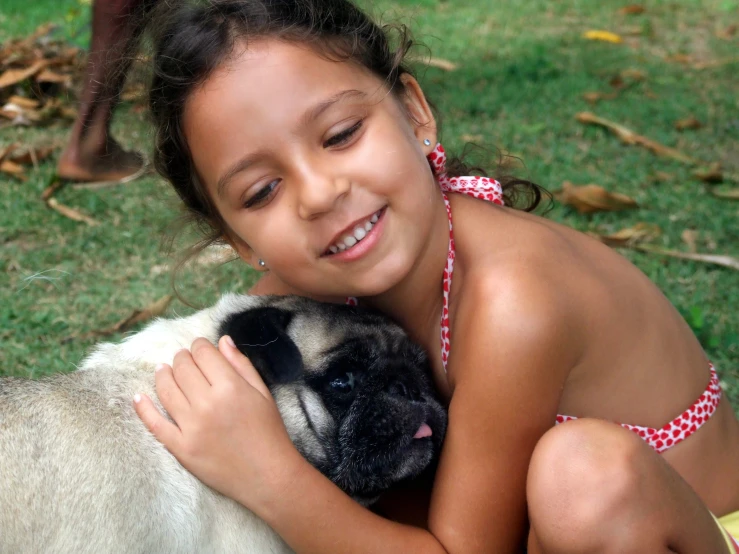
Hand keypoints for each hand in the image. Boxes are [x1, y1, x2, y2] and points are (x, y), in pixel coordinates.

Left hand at [133, 336, 304, 511]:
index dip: (199, 345)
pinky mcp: (181, 448)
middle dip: (182, 358)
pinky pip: (155, 424)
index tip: (200, 347)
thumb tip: (222, 340)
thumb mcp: (262, 393)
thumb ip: (241, 364)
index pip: (203, 354)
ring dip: (163, 375)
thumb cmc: (269, 432)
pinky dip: (143, 408)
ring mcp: (191, 427)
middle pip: (183, 368)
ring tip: (164, 370)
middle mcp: (207, 403)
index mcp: (230, 386)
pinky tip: (138, 397)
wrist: (267, 475)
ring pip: (166, 389)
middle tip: (183, 358)